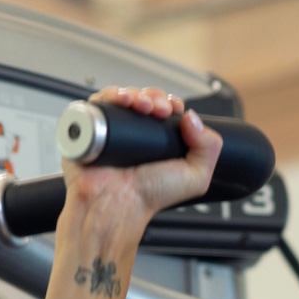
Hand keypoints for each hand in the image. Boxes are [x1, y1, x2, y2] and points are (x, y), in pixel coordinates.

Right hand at [60, 86, 224, 221]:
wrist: (117, 205)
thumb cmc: (148, 197)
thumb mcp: (195, 177)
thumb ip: (209, 147)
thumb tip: (193, 118)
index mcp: (158, 142)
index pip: (165, 110)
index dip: (170, 104)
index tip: (174, 110)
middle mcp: (135, 135)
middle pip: (144, 99)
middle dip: (155, 97)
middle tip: (159, 109)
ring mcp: (112, 130)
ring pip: (123, 97)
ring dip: (135, 94)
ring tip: (142, 105)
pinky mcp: (89, 128)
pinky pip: (99, 103)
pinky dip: (110, 96)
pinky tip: (122, 101)